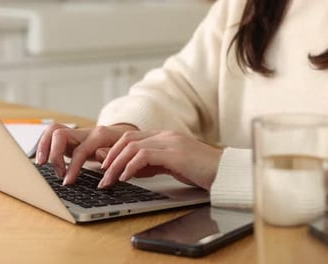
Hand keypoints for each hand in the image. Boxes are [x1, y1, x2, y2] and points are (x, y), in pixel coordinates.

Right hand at [35, 123, 137, 184]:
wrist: (124, 137)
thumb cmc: (123, 147)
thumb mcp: (123, 153)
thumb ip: (111, 154)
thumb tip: (99, 154)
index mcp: (98, 135)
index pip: (79, 151)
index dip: (72, 167)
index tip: (67, 182)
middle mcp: (84, 132)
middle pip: (59, 134)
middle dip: (54, 154)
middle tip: (57, 172)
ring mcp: (75, 134)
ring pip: (52, 130)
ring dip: (44, 146)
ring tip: (42, 163)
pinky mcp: (69, 139)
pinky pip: (51, 137)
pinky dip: (45, 146)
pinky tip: (44, 159)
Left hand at [98, 130, 223, 189]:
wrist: (227, 173)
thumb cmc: (202, 172)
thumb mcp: (170, 168)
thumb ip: (150, 165)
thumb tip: (126, 169)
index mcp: (164, 137)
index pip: (131, 138)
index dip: (114, 151)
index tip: (104, 166)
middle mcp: (165, 135)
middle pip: (127, 139)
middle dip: (109, 156)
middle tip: (100, 174)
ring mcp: (170, 142)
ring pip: (132, 146)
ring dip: (115, 164)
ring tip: (108, 180)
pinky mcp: (175, 153)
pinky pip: (144, 155)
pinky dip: (130, 166)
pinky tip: (125, 178)